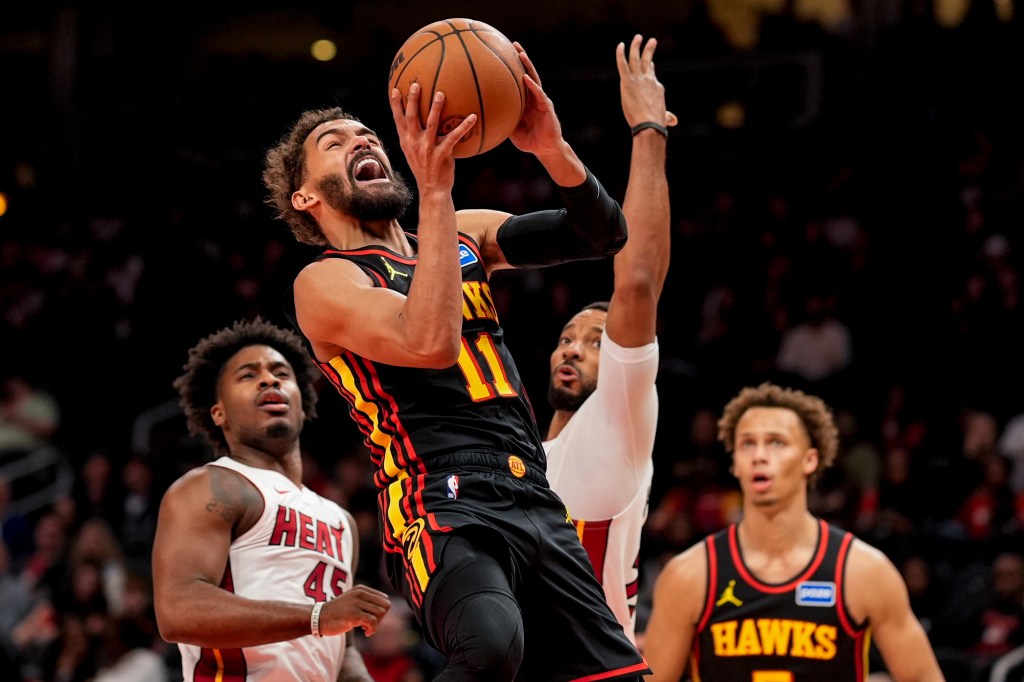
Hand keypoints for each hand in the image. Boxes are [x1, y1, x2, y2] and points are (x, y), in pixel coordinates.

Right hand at [319, 584, 391, 636]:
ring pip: (381, 613)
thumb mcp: (353, 602)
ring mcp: (357, 603)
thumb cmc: (337, 613)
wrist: (319, 618)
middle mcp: (360, 593)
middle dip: (381, 618)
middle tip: (370, 625)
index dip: (381, 611)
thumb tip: (385, 608)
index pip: (384, 599)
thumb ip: (367, 602)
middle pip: (385, 605)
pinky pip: (373, 621)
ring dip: (376, 625)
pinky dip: (372, 629)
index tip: (372, 618)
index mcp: (361, 590)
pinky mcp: (354, 614)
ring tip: (366, 629)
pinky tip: (366, 632)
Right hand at [390, 82, 477, 191]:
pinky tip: (473, 116)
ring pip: (431, 123)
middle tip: (416, 84)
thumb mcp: (413, 154)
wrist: (432, 190)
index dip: (395, 104)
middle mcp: (414, 143)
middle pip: (411, 117)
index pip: (398, 120)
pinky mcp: (442, 154)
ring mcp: (427, 148)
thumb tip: (418, 123)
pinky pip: (454, 136)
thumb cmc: (424, 169)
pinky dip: (464, 126)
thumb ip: (413, 138)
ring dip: (436, 107)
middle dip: (412, 100)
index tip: (395, 89)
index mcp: (406, 142)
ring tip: (440, 93)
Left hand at [508, 43, 565, 157]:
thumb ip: (501, 121)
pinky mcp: (547, 107)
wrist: (545, 149)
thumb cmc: (529, 140)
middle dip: (521, 58)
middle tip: (513, 44)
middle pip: (527, 73)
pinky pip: (539, 94)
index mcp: (525, 101)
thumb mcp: (511, 130)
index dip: (513, 67)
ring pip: (534, 79)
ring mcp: (541, 100)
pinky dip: (532, 85)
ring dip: (528, 66)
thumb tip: (483, 118)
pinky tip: (526, 77)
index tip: (503, 53)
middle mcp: (533, 97)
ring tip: (521, 54)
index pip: (518, 79)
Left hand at [617, 35, 676, 129]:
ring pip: (636, 58)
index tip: (649, 61)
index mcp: (656, 87)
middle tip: (651, 41)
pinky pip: (623, 64)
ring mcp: (638, 79)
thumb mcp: (663, 117)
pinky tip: (620, 45)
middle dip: (649, 50)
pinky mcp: (628, 82)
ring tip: (638, 37)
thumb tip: (674, 120)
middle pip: (647, 61)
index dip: (650, 66)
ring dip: (636, 46)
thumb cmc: (656, 122)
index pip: (651, 73)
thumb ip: (668, 116)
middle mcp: (649, 80)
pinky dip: (620, 54)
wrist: (650, 123)